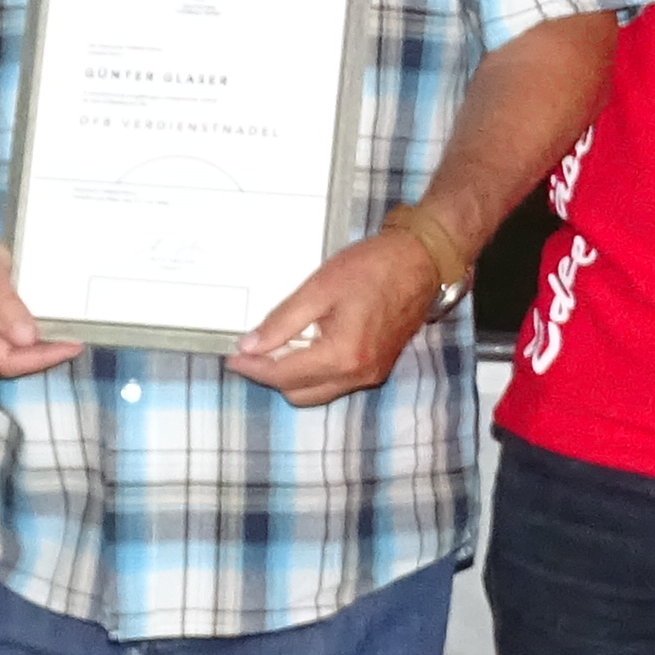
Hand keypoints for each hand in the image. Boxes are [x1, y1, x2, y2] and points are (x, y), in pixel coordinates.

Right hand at [0, 217, 71, 377]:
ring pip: (7, 354)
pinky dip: (26, 337)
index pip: (6, 361)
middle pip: (7, 362)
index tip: (72, 346)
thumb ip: (3, 305)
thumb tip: (27, 338)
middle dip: (41, 356)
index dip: (41, 359)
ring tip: (65, 338)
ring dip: (36, 349)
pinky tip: (44, 328)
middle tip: (75, 342)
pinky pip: (4, 341)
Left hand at [227, 224, 453, 406]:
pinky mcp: (377, 369)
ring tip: (276, 347)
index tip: (232, 357)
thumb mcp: (319, 288)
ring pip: (316, 392)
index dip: (253, 368)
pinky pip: (335, 383)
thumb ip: (282, 321)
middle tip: (252, 350)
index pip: (284, 375)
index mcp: (342, 355)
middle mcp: (358, 374)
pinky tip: (305, 345)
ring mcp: (370, 375)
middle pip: (298, 393)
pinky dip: (314, 372)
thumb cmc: (373, 267)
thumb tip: (249, 346)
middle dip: (270, 376)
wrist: (422, 262)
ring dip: (292, 377)